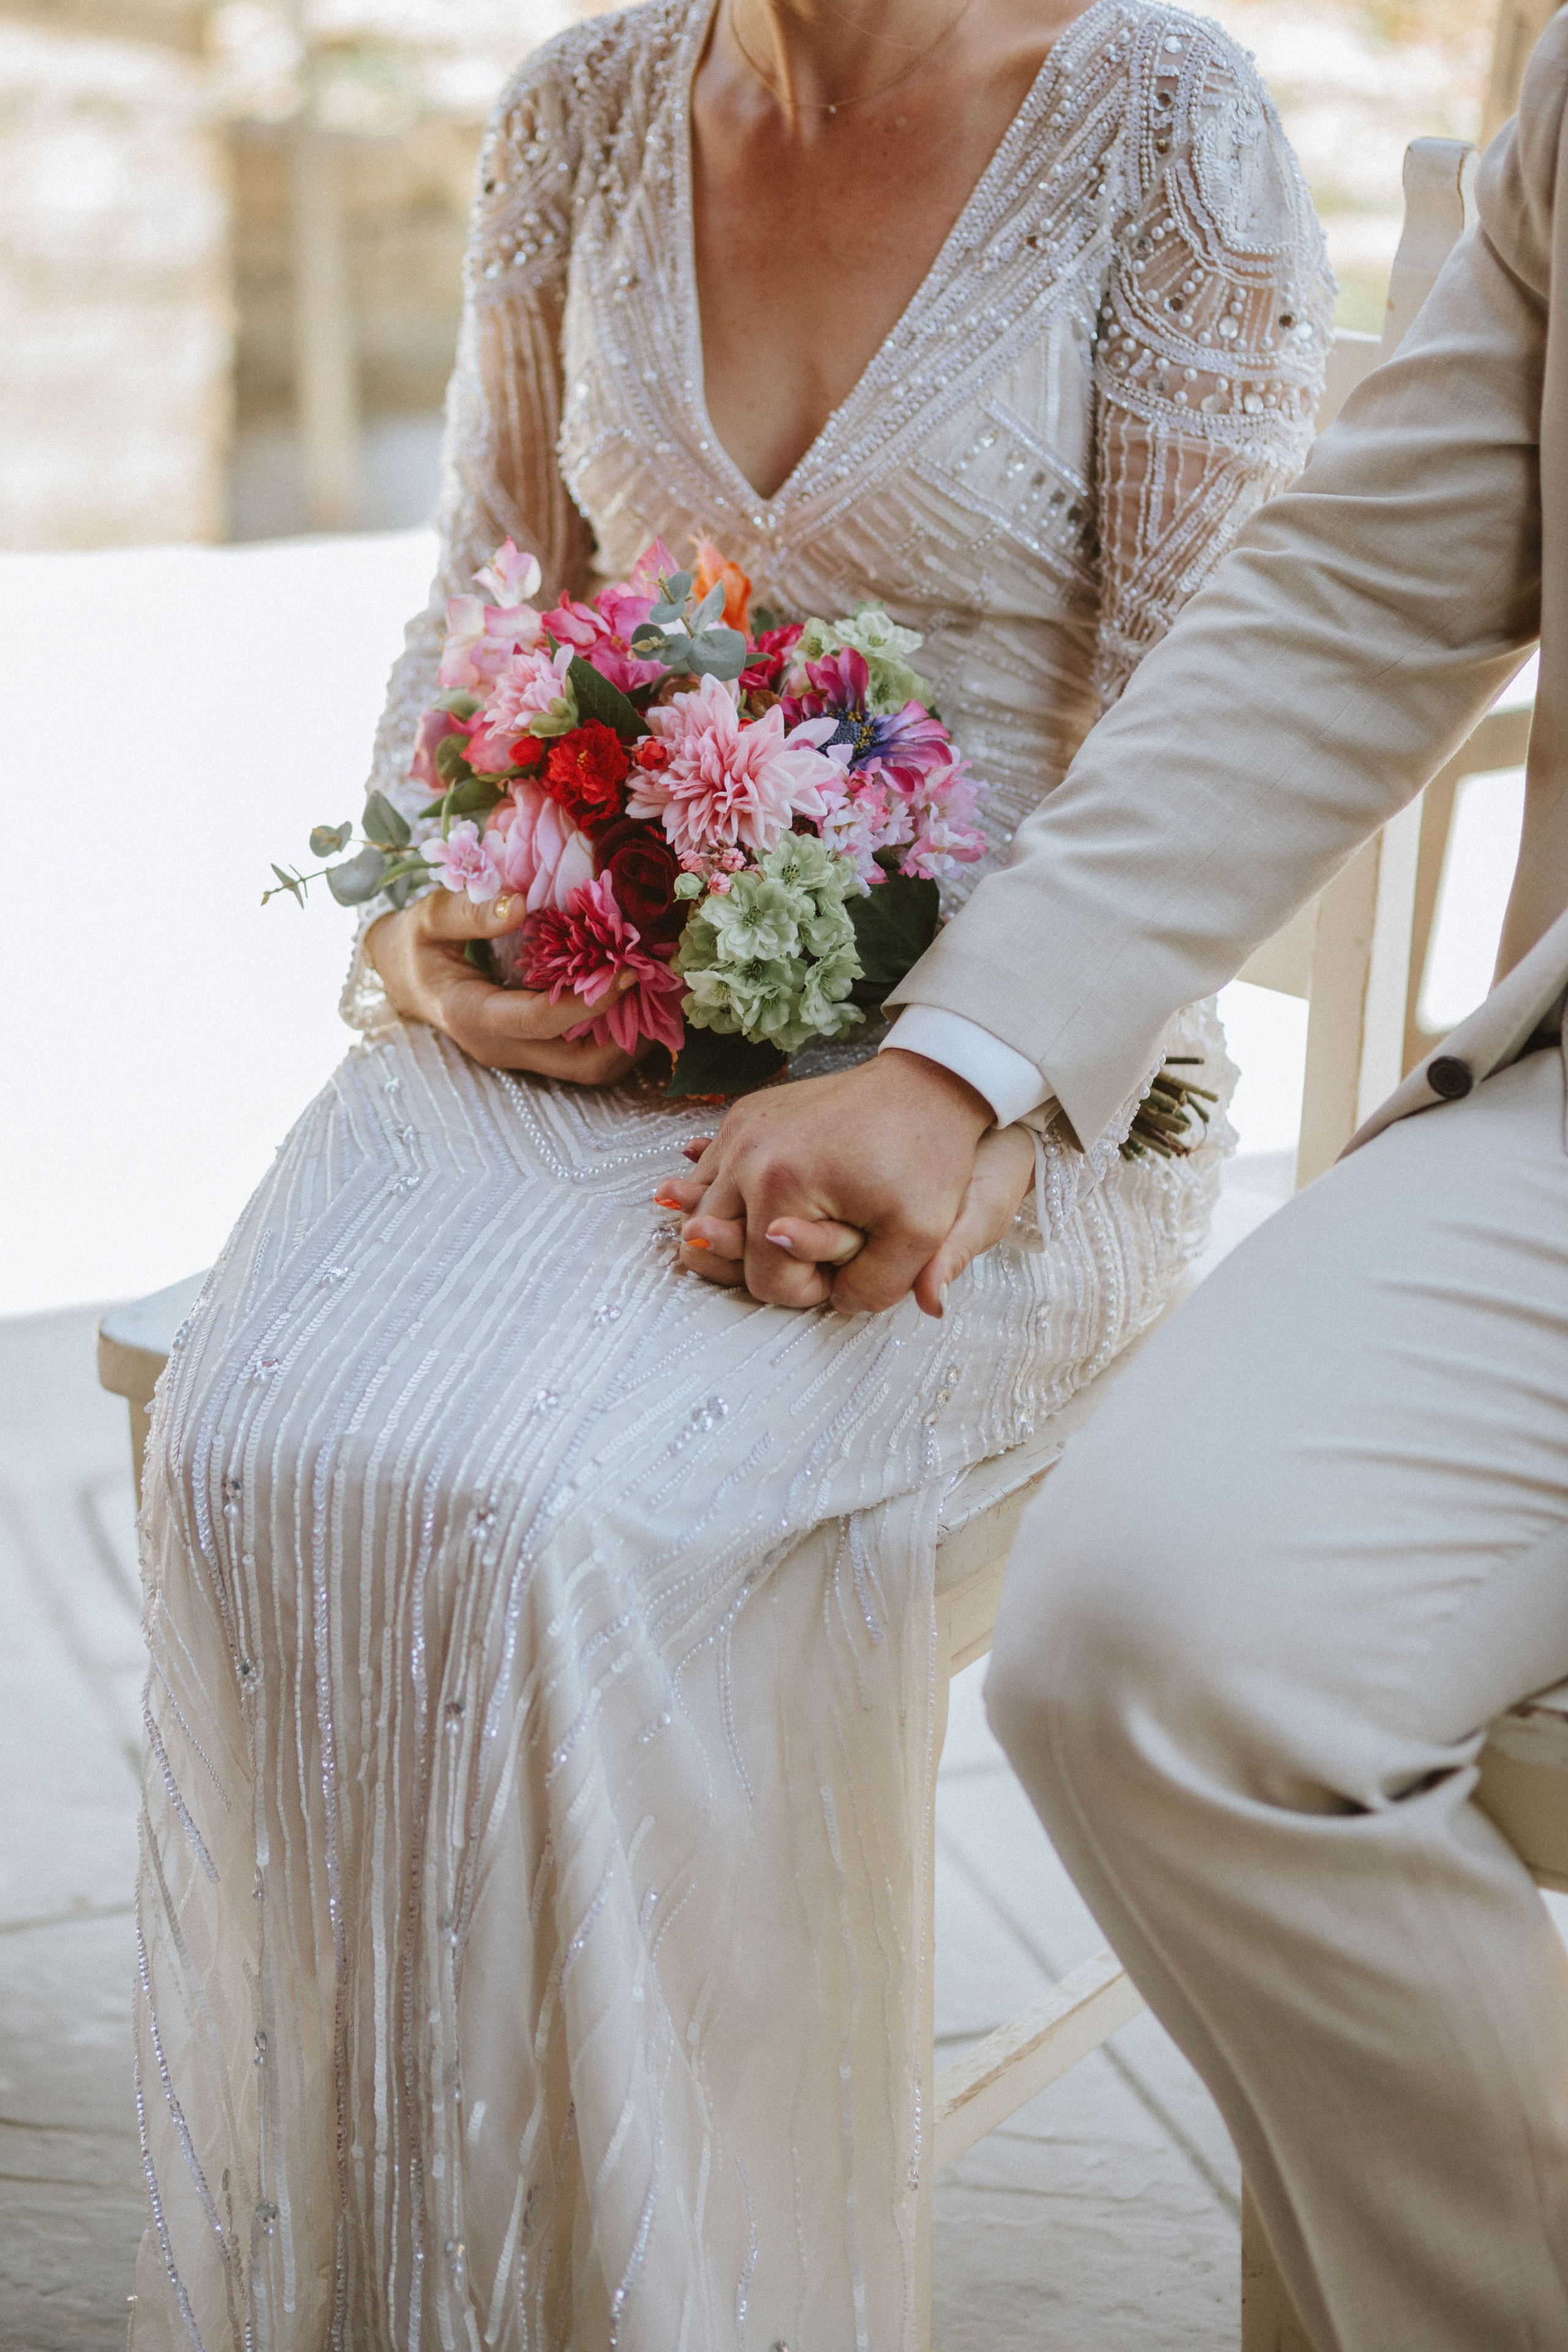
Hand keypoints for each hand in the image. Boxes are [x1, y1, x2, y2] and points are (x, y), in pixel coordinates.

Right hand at [365, 890, 645, 1083]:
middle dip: (630, 1035)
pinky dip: (617, 1033)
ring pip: (591, 1069)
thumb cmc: (415, 945)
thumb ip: (467, 912)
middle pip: (582, 1066)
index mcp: (474, 1016)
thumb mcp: (426, 918)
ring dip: (632, 1039)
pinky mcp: (534, 1051)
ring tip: (657, 992)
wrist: (405, 978)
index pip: (542, 1021)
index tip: (629, 969)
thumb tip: (519, 903)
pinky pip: (585, 1056)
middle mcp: (503, 1047)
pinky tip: (634, 995)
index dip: (591, 1000)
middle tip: (658, 986)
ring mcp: (520, 1055)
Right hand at [663, 1117, 1037, 1314]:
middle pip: (716, 1248)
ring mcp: (739, 1128)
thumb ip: (872, 1288)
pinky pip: (711, 1172)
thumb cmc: (925, 1158)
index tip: (845, 1267)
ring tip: (795, 1227)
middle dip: (767, 1261)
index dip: (809, 1289)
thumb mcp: (919, 1236)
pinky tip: (767, 1201)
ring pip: (703, 1210)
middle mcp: (744, 1154)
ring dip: (741, 1229)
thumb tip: (833, 1301)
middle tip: (819, 1252)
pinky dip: (732, 1194)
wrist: (925, 1086)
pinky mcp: (744, 1114)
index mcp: (778, 1186)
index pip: (765, 1282)